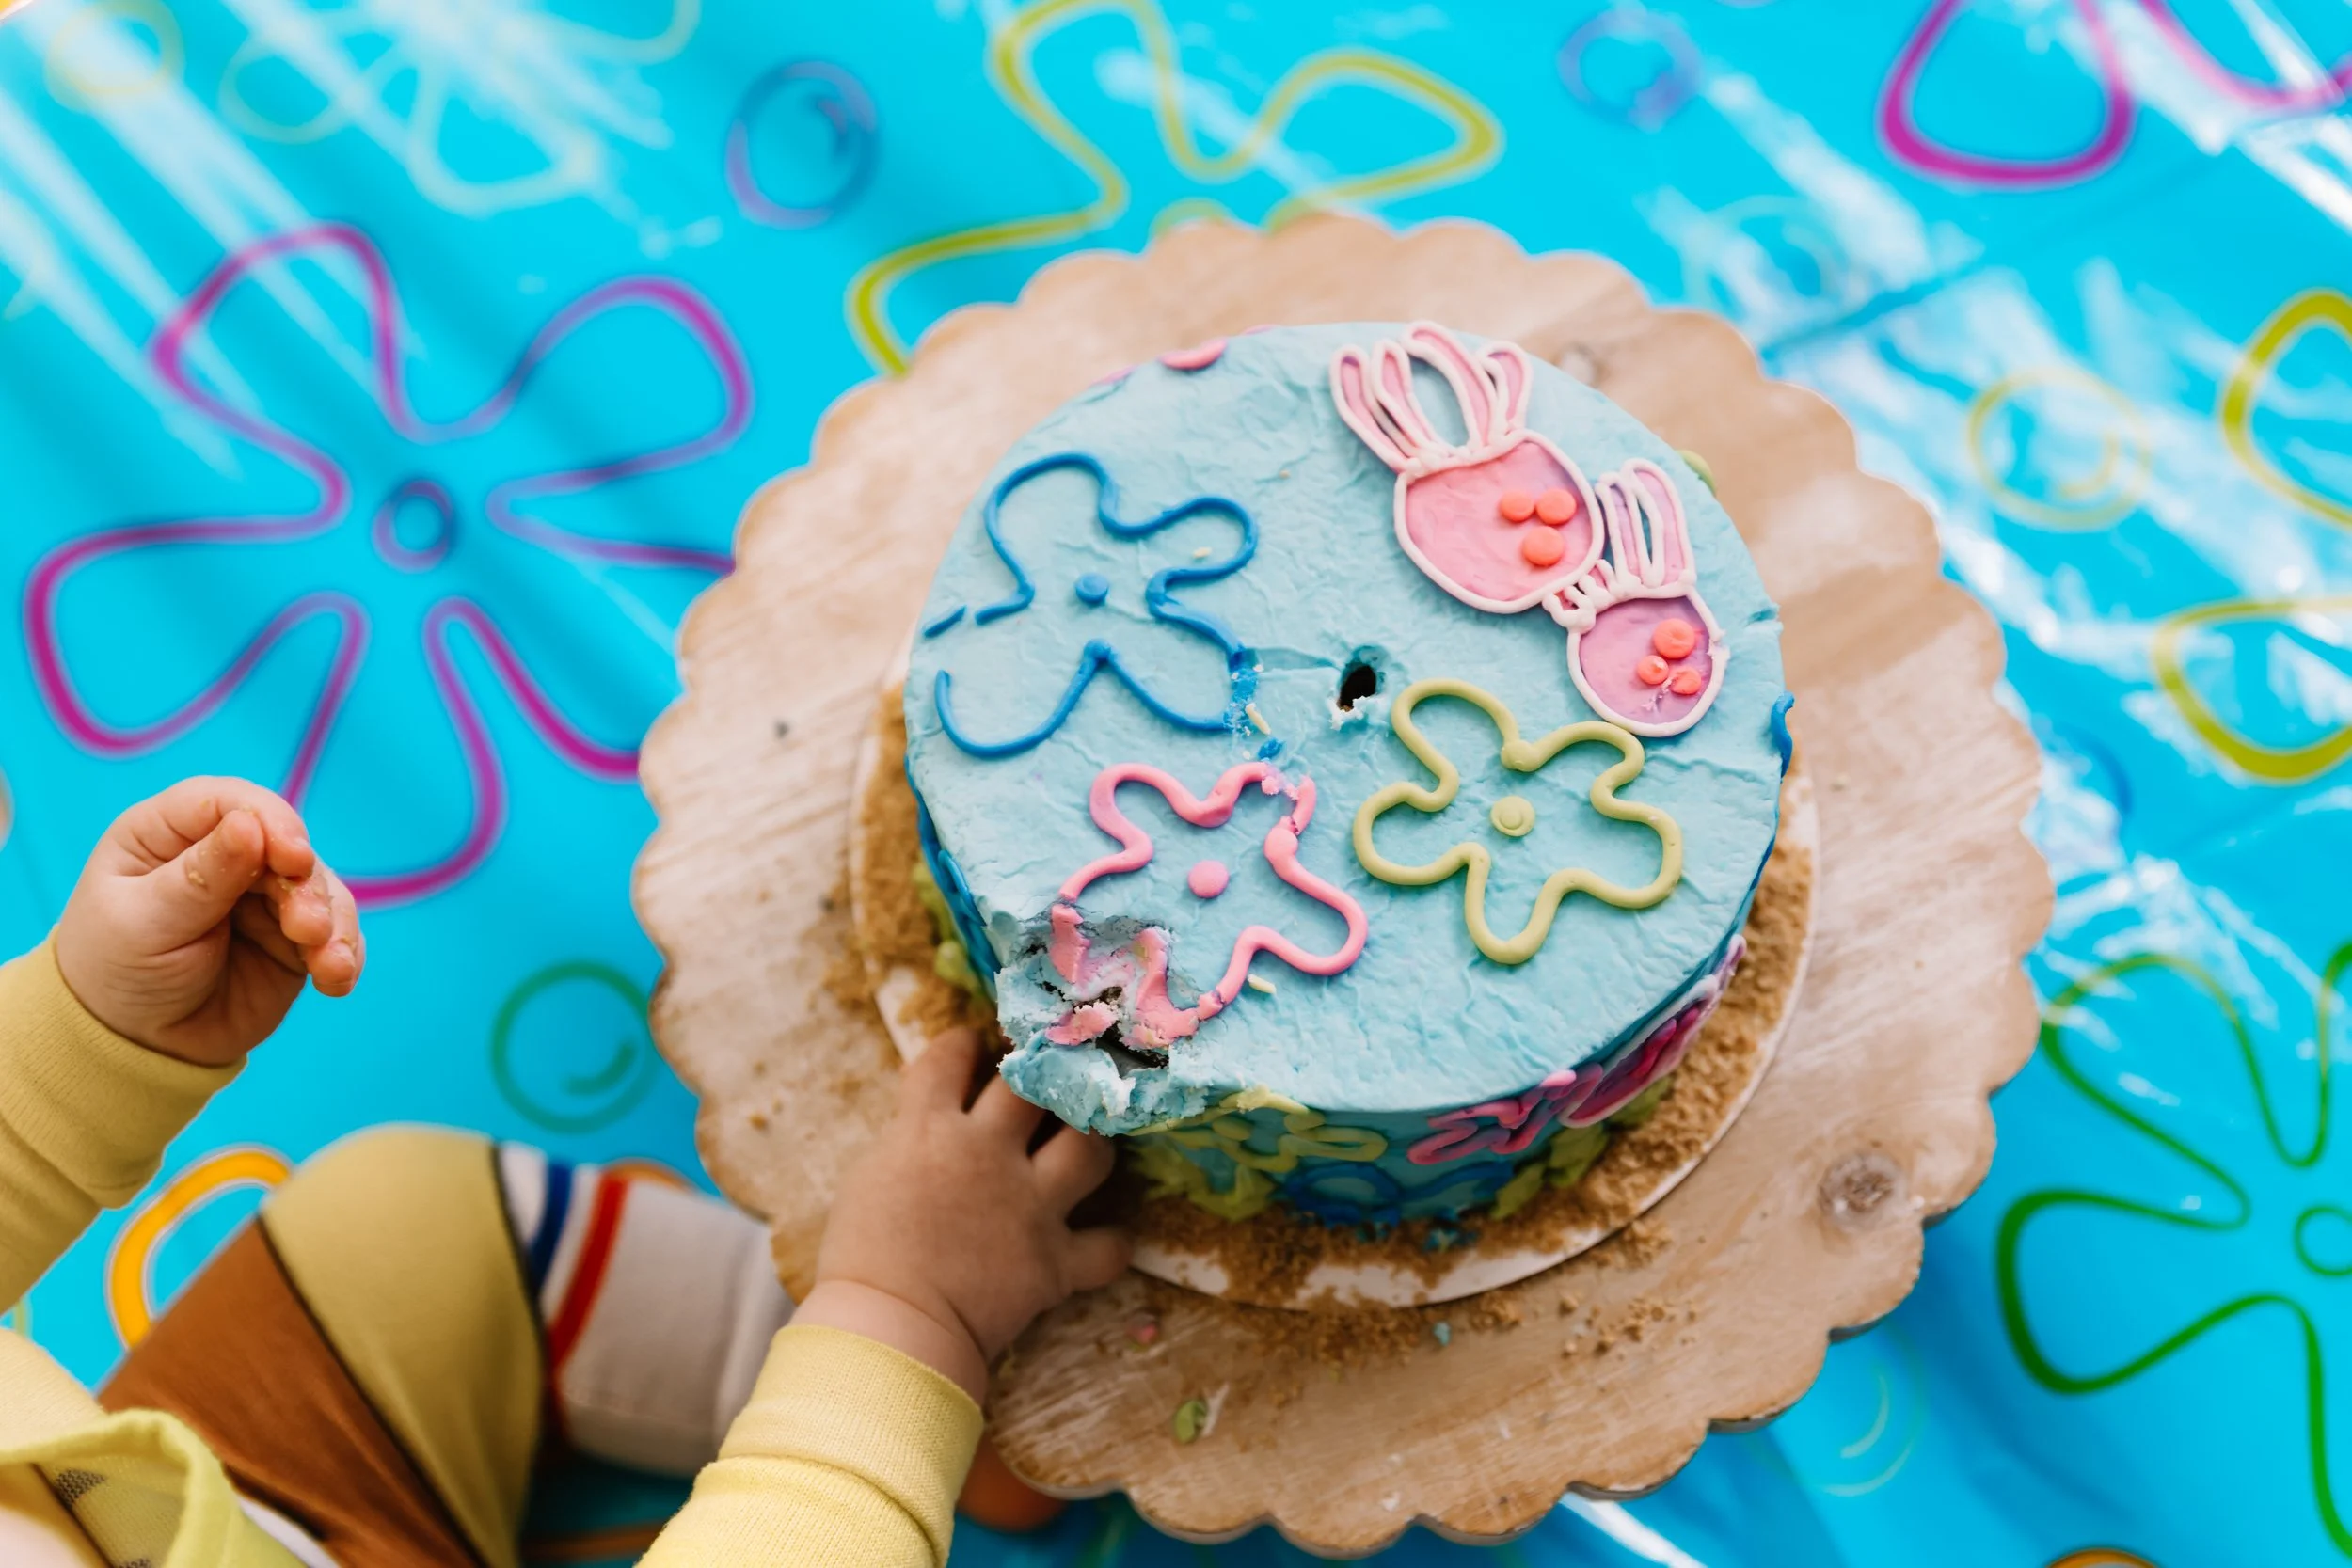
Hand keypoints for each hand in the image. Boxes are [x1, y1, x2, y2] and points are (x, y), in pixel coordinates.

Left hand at [54, 777, 361, 1067]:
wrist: (136, 1045)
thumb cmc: (118, 971)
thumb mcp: (145, 923)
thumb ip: (200, 877)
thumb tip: (250, 824)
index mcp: (169, 834)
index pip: (228, 803)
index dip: (269, 820)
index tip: (293, 856)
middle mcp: (225, 855)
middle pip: (287, 847)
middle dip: (307, 888)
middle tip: (308, 930)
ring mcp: (264, 897)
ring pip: (320, 888)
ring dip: (334, 924)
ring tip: (329, 966)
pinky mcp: (294, 937)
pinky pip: (336, 931)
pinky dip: (345, 951)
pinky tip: (338, 978)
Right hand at [796, 1027, 1129, 1401]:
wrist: (887, 1331)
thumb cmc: (859, 1260)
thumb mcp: (869, 1176)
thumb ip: (908, 1140)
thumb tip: (930, 1122)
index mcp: (929, 1128)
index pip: (952, 1056)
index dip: (964, 1047)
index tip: (972, 1049)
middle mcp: (988, 1153)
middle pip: (1032, 1086)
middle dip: (1039, 1076)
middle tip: (1042, 1082)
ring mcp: (1029, 1205)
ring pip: (1089, 1146)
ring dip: (1090, 1141)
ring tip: (1081, 1145)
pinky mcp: (1054, 1261)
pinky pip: (1108, 1246)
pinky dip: (1109, 1245)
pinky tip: (1103, 1241)